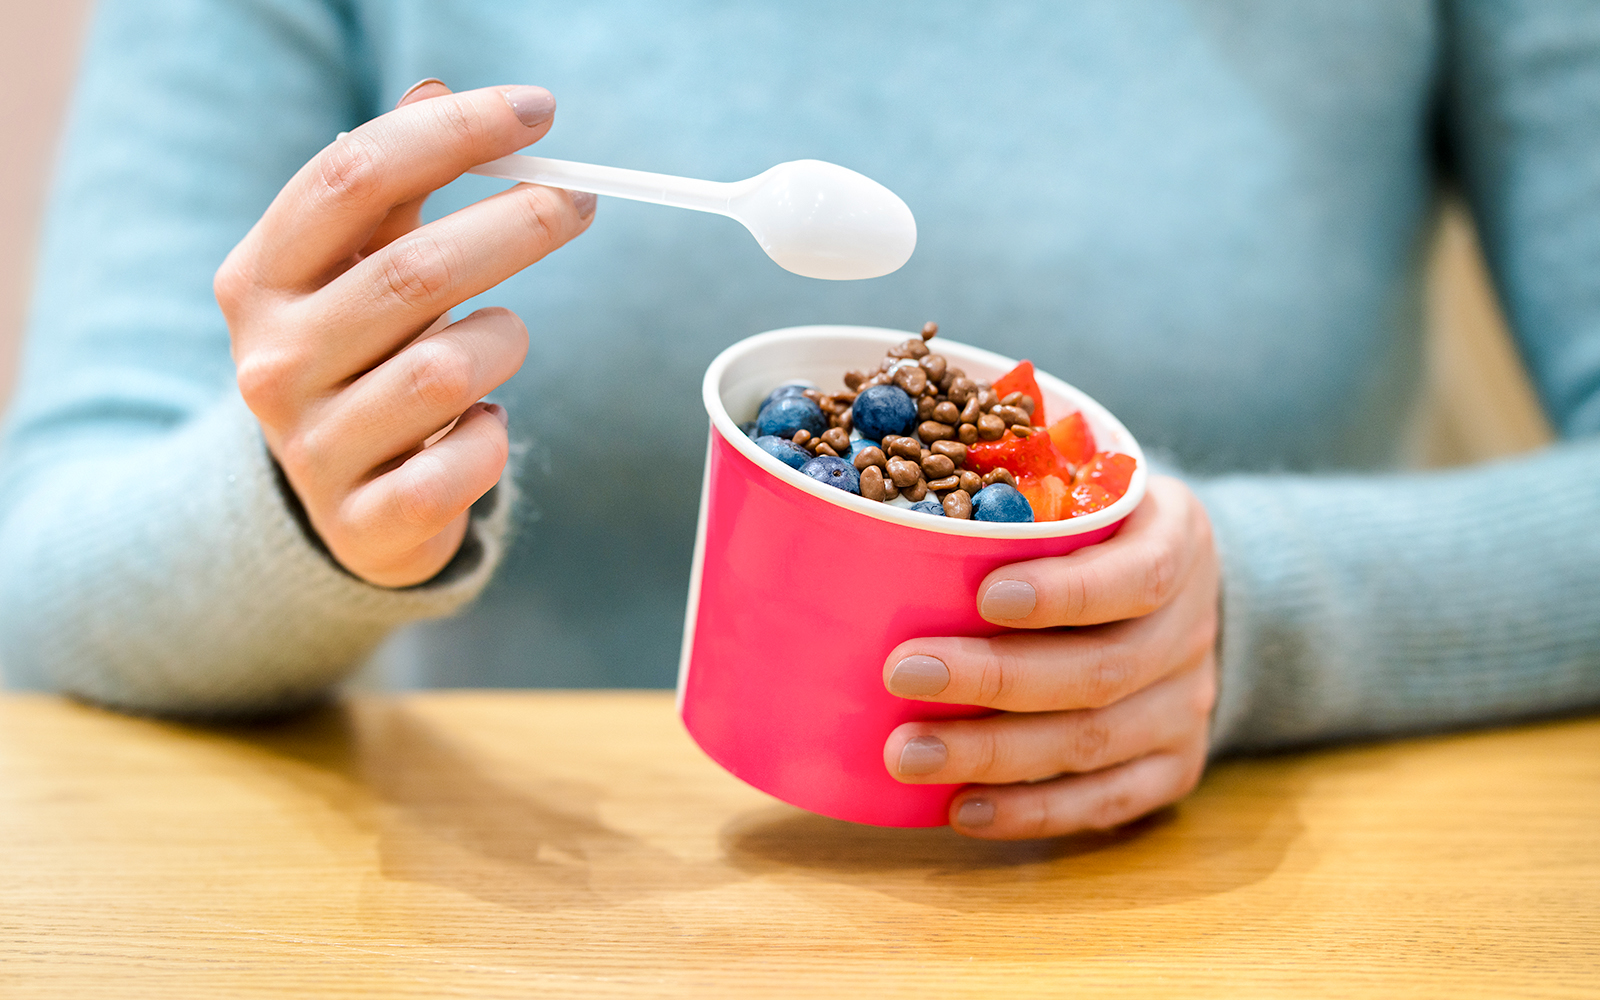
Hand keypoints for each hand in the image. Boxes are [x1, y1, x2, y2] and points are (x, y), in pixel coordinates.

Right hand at [215, 80, 595, 586]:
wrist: (339, 507)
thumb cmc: (362, 361)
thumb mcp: (356, 274)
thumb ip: (392, 190)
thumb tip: (435, 87)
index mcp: (261, 280)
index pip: (350, 178)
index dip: (450, 133)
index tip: (536, 111)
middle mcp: (272, 361)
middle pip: (413, 271)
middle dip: (516, 226)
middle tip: (577, 202)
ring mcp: (312, 448)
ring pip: (446, 371)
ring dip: (501, 343)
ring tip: (498, 342)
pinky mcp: (366, 521)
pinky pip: (465, 461)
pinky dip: (494, 436)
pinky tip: (482, 424)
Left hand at [881, 475, 1218, 838]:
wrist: (1178, 598)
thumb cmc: (1095, 536)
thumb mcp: (1084, 494)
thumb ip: (1020, 501)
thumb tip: (881, 511)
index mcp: (1177, 543)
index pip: (1138, 576)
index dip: (1065, 593)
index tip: (984, 595)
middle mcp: (1192, 629)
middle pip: (1101, 668)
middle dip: (994, 678)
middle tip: (901, 673)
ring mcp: (1188, 705)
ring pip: (1094, 741)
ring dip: (994, 754)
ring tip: (908, 752)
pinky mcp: (1174, 766)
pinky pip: (1106, 802)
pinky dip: (1033, 813)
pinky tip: (962, 809)